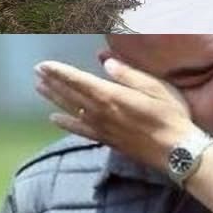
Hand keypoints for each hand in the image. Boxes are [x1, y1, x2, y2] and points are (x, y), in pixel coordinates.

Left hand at [34, 58, 196, 171]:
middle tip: (36, 72)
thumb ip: (128, 74)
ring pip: (71, 110)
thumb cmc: (170, 115)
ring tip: (40, 88)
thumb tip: (105, 61)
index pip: (78, 81)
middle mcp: (101, 112)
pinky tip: (53, 119)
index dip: (59, 72)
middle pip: (70, 94)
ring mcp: (102, 128)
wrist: (176, 152)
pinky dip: (66, 124)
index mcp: (111, 95)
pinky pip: (80, 130)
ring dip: (54, 98)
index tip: (43, 65)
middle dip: (52, 82)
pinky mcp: (106, 140)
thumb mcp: (155, 87)